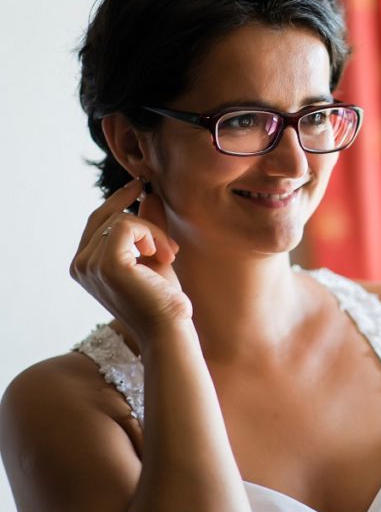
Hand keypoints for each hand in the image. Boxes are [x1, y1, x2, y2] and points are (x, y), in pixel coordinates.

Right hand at [71, 179, 191, 345]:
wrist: (169, 327)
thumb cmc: (163, 299)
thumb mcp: (154, 255)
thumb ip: (148, 226)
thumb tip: (149, 194)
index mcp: (84, 265)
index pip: (97, 221)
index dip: (118, 200)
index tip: (140, 184)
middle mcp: (80, 265)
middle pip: (106, 216)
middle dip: (142, 219)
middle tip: (170, 239)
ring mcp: (89, 265)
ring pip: (122, 220)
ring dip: (154, 233)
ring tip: (171, 255)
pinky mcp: (106, 264)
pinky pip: (126, 225)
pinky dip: (151, 234)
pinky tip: (162, 254)